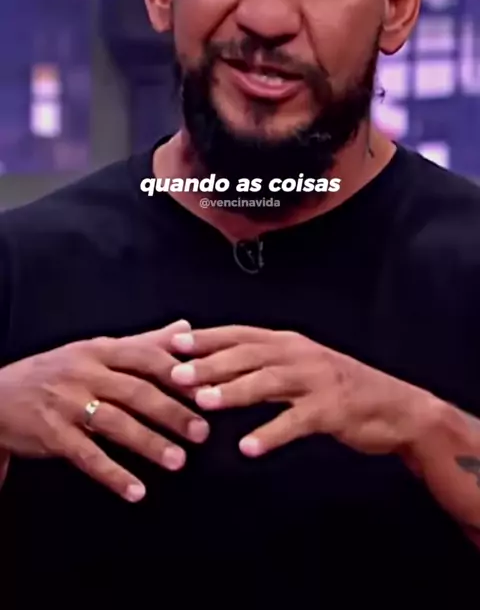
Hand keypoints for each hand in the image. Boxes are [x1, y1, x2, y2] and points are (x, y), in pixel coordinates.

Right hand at [0, 321, 209, 500]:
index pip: (146, 357)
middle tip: (202, 432)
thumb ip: (143, 342)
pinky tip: (136, 491)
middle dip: (172, 412)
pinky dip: (113, 475)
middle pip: (135, 391)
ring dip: (149, 443)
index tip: (207, 390)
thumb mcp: (96, 350)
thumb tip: (186, 328)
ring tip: (179, 461)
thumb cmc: (57, 372)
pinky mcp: (51, 434)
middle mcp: (84, 372)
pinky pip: (87, 456)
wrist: (0, 396)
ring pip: (114, 423)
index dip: (178, 374)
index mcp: (100, 350)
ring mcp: (66, 403)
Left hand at [170, 326, 436, 458]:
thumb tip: (217, 365)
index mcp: (288, 342)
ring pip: (268, 381)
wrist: (396, 407)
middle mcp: (300, 354)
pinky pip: (296, 421)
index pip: (239, 334)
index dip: (205, 337)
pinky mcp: (331, 409)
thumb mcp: (300, 368)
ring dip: (234, 391)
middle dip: (210, 363)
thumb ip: (263, 365)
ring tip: (204, 403)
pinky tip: (248, 447)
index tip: (171, 342)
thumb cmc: (340, 388)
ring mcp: (317, 380)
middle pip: (248, 354)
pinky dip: (271, 433)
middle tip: (176, 375)